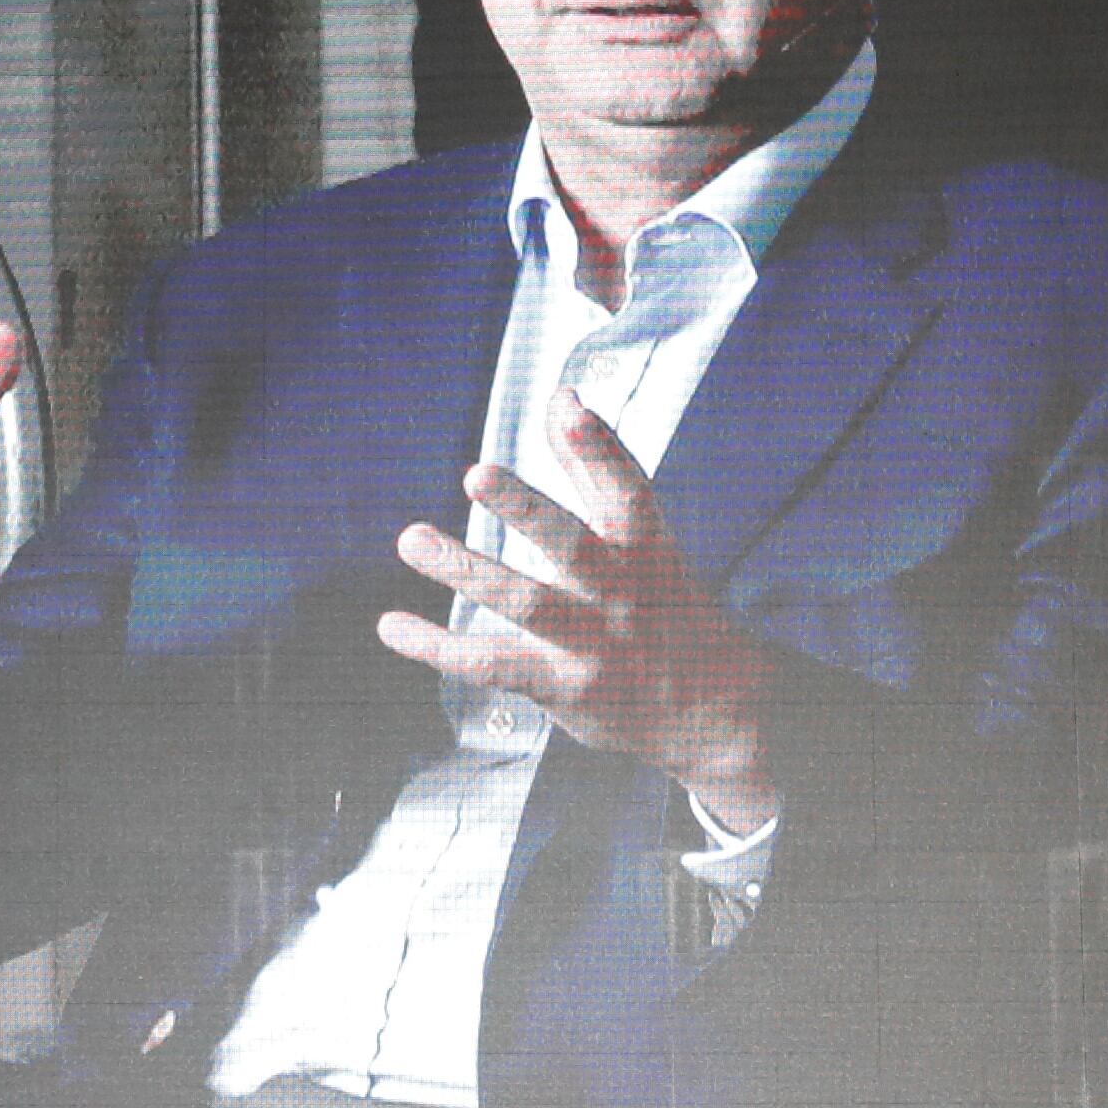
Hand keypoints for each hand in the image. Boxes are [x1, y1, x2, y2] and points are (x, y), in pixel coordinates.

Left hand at [379, 405, 779, 832]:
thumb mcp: (644, 538)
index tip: (568, 410)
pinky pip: (493, 665)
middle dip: (526, 510)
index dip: (600, 450)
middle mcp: (621, 594)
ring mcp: (593, 645)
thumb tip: (562, 396)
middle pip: (574, 547)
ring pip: (525, 604)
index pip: (628, 491)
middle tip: (477, 474)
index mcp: (647, 550)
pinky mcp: (563, 687)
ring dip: (466, 570)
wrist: (713, 712)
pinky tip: (393, 626)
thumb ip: (595, 468)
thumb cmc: (666, 606)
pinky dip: (439, 647)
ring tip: (412, 539)